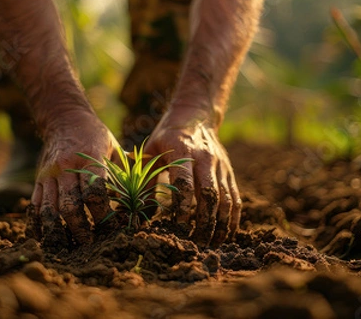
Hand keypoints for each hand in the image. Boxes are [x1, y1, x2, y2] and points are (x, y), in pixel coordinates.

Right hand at [32, 114, 118, 246]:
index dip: (103, 214)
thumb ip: (126, 172)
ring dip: (59, 232)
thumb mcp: (114, 148)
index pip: (94, 192)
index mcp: (89, 158)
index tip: (113, 228)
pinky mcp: (38, 180)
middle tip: (92, 244)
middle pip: (70, 206)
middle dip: (81, 229)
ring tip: (70, 247)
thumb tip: (144, 200)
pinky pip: (34, 206)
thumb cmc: (96, 136)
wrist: (64, 118)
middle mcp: (65, 167)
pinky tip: (44, 240)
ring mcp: (49, 175)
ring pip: (49, 210)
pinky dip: (38, 226)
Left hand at [145, 109, 241, 246]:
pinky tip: (227, 234)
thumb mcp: (150, 149)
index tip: (176, 226)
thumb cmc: (167, 136)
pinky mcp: (229, 172)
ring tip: (211, 244)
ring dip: (219, 224)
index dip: (182, 207)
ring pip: (225, 199)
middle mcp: (204, 159)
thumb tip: (126, 202)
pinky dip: (232, 218)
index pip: (185, 183)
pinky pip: (235, 198)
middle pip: (209, 195)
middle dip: (203, 222)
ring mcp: (220, 166)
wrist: (196, 115)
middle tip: (195, 243)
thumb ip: (141, 174)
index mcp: (182, 152)